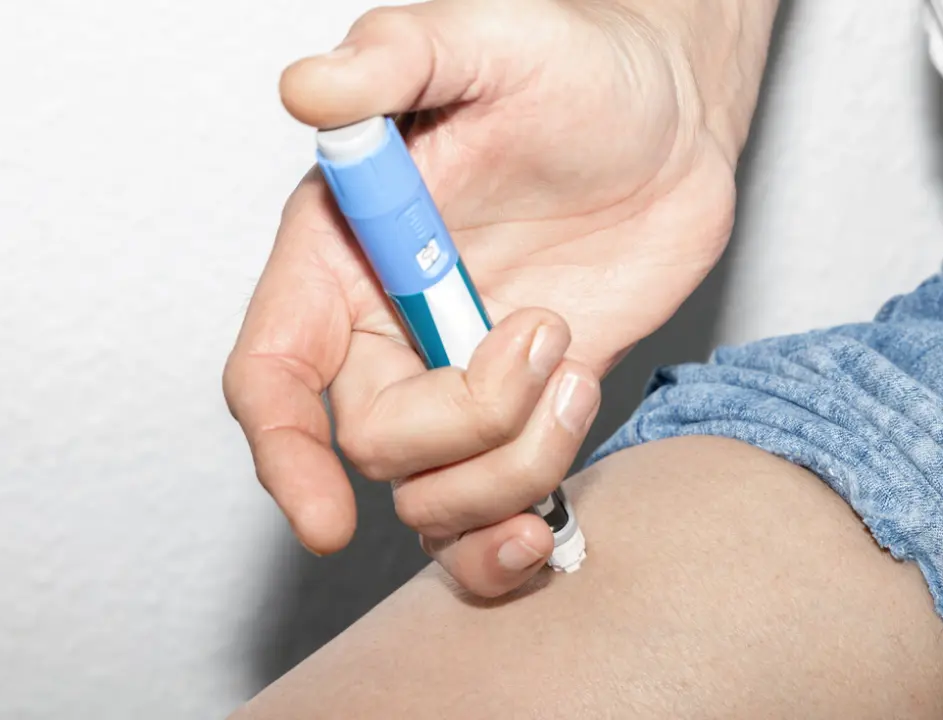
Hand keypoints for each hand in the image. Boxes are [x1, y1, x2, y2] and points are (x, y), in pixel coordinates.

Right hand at [225, 0, 774, 596]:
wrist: (668, 115)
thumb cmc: (572, 70)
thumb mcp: (486, 42)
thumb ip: (396, 59)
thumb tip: (310, 88)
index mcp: (346, 254)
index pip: (273, 372)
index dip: (283, 450)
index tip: (324, 514)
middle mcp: (388, 328)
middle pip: (374, 445)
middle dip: (466, 419)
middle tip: (547, 332)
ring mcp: (458, 379)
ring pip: (438, 497)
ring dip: (515, 463)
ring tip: (576, 368)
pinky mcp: (528, 411)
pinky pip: (498, 509)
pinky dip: (524, 524)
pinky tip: (567, 455)